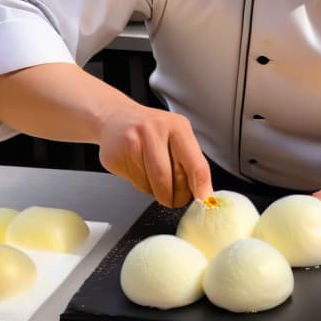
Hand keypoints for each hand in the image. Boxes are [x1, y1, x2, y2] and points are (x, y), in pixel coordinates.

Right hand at [97, 104, 212, 208]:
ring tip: (155, 176)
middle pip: (170, 180)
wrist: (116, 118)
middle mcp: (155, 131)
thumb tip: (204, 192)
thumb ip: (191, 161)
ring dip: (157, 192)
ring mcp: (133, 142)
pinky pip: (136, 184)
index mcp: (177, 126)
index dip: (201, 187)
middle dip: (175, 196)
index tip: (205, 202)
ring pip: (152, 186)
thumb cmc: (151, 129)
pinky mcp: (116, 156)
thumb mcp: (177, 134)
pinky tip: (140, 169)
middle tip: (176, 198)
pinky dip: (142, 185)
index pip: (195, 163)